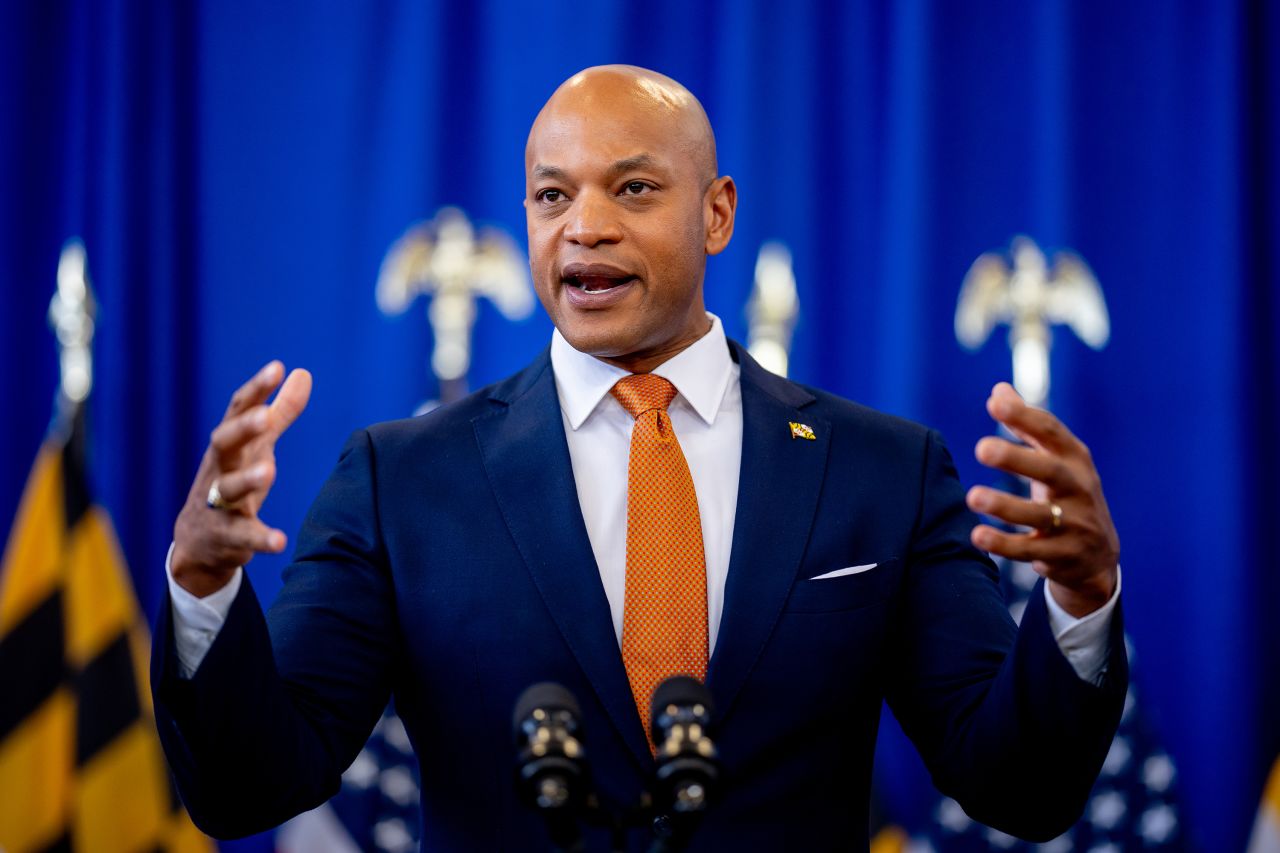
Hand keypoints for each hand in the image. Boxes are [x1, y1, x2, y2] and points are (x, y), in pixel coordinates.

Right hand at [171, 361, 312, 596]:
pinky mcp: (224, 536)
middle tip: (264, 417)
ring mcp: (216, 503)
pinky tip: (280, 541)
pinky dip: (260, 538)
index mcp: (229, 444)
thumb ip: (281, 413)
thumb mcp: (257, 446)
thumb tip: (302, 373)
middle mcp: (218, 469)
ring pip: (226, 489)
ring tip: (268, 472)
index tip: (276, 367)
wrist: (199, 541)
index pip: (238, 411)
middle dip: (242, 429)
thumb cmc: (230, 482)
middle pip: (223, 443)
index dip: (256, 389)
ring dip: (246, 479)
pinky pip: (242, 536)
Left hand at [965, 383, 1119, 617]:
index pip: (1051, 432)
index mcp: (1074, 459)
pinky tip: (978, 536)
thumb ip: (1027, 428)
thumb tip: (999, 391)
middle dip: (1016, 459)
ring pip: (1040, 515)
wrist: (1098, 557)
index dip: (1024, 417)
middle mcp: (1078, 489)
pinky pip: (1031, 551)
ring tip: (973, 497)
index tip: (994, 404)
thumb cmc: (1066, 496)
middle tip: (981, 448)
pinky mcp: (1063, 556)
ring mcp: (1075, 524)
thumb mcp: (1056, 460)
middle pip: (1050, 471)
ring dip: (1005, 506)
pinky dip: (1005, 545)